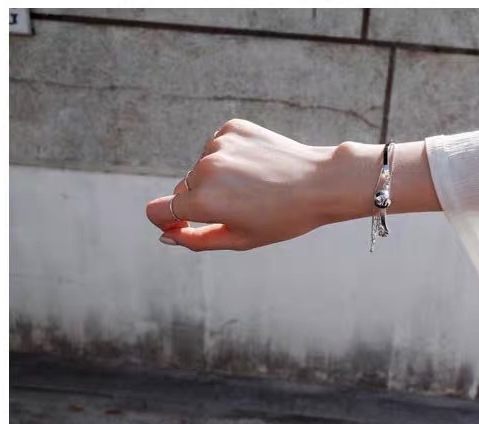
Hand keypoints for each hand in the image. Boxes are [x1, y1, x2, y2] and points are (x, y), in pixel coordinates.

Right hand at [145, 119, 336, 250]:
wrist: (321, 182)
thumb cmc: (282, 219)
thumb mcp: (238, 239)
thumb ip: (195, 241)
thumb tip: (167, 234)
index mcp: (201, 201)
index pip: (156, 211)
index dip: (166, 222)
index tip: (183, 227)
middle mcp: (204, 169)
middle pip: (181, 190)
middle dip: (199, 202)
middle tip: (238, 208)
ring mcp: (218, 145)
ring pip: (201, 168)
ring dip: (217, 179)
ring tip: (253, 187)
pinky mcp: (232, 128)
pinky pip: (218, 148)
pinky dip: (230, 158)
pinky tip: (256, 167)